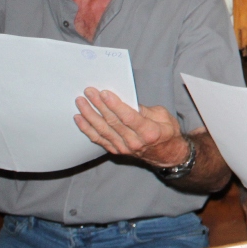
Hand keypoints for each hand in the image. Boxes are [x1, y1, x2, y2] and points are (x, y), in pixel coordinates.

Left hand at [74, 87, 189, 169]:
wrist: (167, 155)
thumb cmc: (167, 132)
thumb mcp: (163, 116)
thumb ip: (145, 109)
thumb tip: (126, 101)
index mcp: (149, 132)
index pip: (128, 118)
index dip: (115, 105)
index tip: (104, 93)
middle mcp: (135, 142)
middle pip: (112, 122)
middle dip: (99, 105)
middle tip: (89, 92)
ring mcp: (123, 148)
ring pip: (102, 130)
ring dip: (89, 115)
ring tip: (80, 102)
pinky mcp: (116, 150)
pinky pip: (98, 139)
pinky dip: (87, 129)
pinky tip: (79, 118)